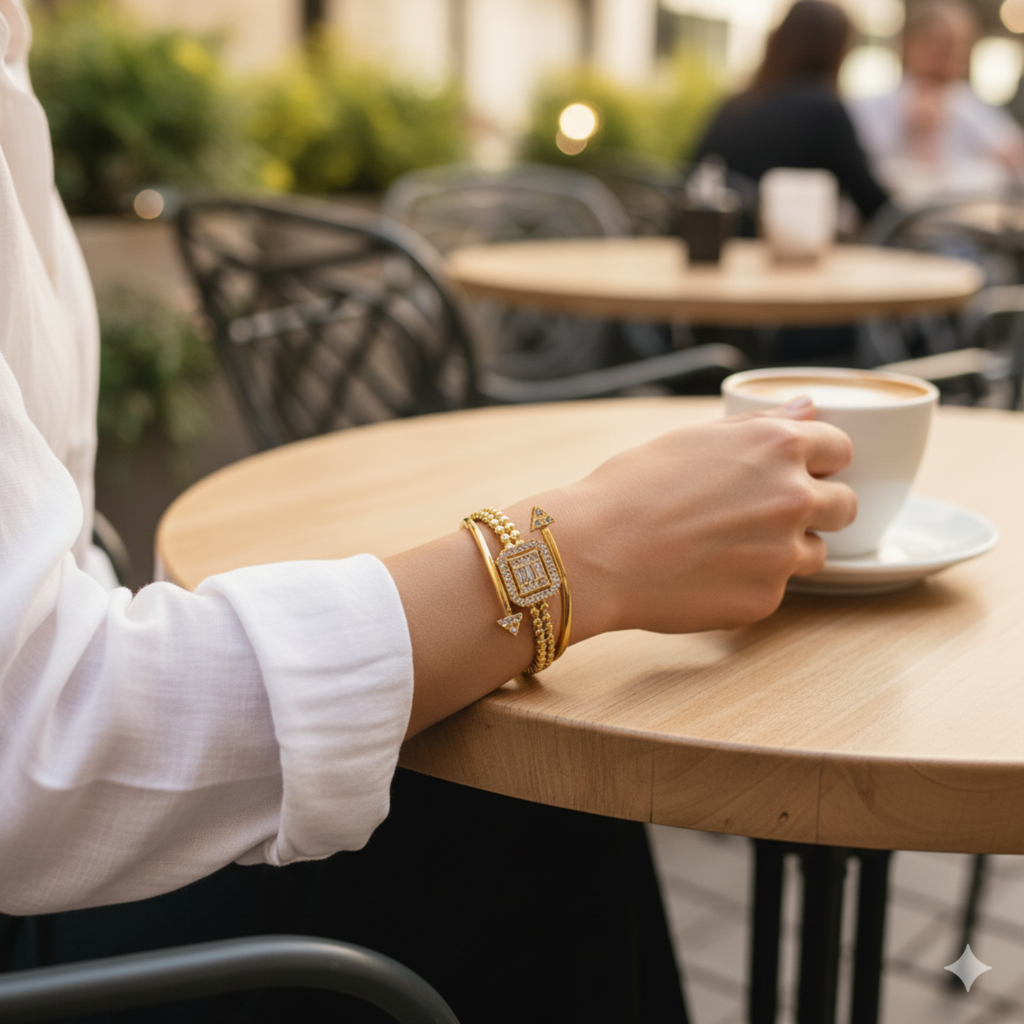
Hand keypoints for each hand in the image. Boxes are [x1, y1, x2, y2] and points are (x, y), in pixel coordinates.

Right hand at [522, 399, 855, 638]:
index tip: (798, 472)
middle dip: (817, 508)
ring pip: (815, 552)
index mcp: (778, 446)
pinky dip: (751, 583)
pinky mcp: (766, 599)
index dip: (820, 462)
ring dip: (787, 549)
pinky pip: (777, 588)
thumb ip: (761, 425)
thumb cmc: (632, 488)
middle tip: (763, 515)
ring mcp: (784, 553)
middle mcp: (793, 496)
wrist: (595, 551)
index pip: (841, 449)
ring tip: (727, 547)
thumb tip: (808, 409)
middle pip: (845, 505)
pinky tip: (706, 575)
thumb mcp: (694, 439)